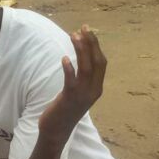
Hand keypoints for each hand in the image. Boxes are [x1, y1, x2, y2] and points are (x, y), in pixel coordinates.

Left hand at [39, 26, 106, 142]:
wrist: (56, 131)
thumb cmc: (65, 110)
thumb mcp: (78, 92)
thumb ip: (82, 78)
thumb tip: (80, 58)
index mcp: (97, 88)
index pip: (101, 62)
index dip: (96, 45)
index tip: (88, 31)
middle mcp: (93, 91)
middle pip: (97, 62)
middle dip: (91, 43)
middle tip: (83, 27)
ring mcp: (82, 95)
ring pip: (85, 68)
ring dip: (80, 50)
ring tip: (73, 36)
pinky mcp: (69, 99)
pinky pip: (71, 81)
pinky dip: (69, 68)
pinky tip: (64, 58)